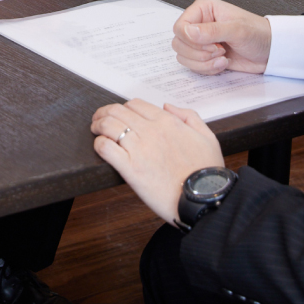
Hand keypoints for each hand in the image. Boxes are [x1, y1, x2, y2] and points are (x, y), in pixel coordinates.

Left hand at [91, 99, 223, 224]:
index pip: (135, 104)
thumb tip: (168, 106)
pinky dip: (99, 144)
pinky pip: (106, 148)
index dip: (124, 107)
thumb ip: (189, 116)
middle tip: (99, 118)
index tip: (119, 114)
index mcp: (167, 121)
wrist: (203, 199)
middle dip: (104, 112)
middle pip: (117, 111)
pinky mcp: (130, 168)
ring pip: (108, 125)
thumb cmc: (207, 172)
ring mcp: (139, 148)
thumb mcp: (208, 137)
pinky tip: (100, 146)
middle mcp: (150, 130)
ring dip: (97, 125)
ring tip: (95, 129)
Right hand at [172, 0, 271, 74]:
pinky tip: (223, 63)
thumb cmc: (258, 34)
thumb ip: (212, 30)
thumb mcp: (237, 30)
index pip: (180, 26)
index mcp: (204, 9)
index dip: (191, 40)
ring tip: (222, 57)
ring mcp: (201, 41)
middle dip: (199, 53)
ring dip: (203, 63)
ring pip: (183, 56)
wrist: (271, 51)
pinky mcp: (205, 56)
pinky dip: (207, 69)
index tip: (212, 44)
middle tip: (219, 51)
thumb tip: (188, 32)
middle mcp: (199, 23)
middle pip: (178, 43)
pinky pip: (193, 66)